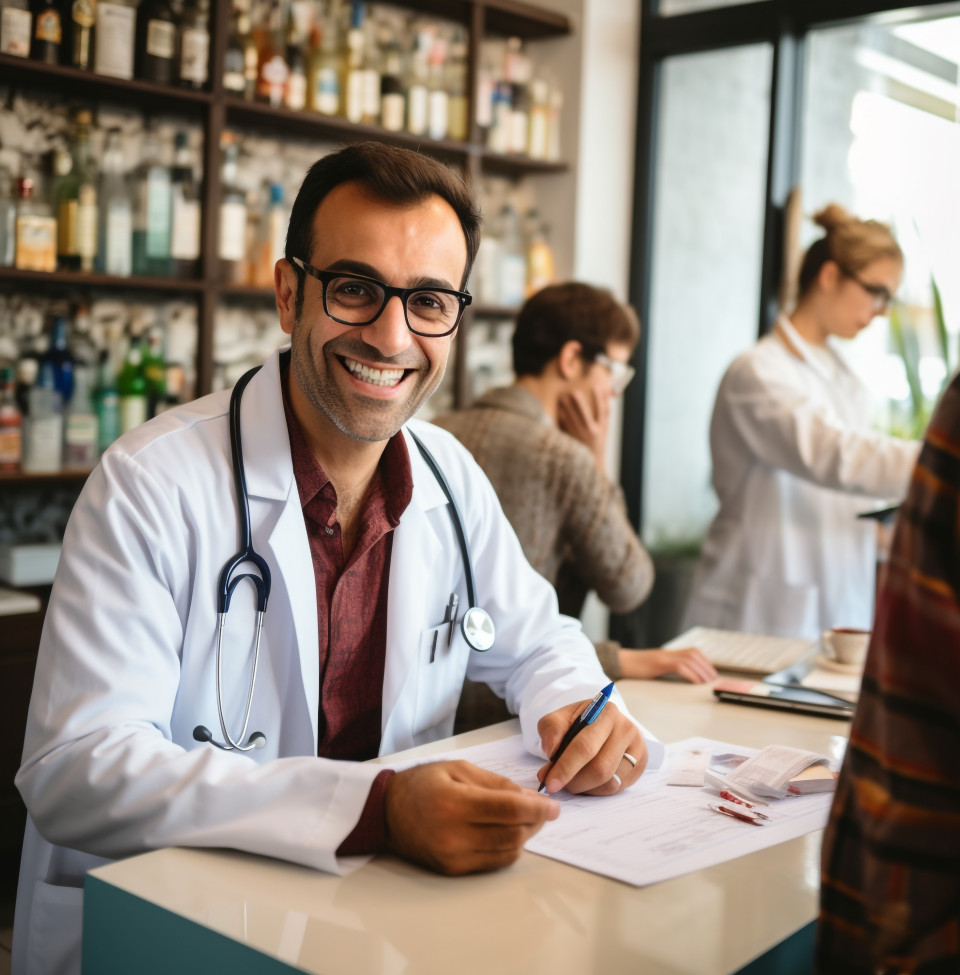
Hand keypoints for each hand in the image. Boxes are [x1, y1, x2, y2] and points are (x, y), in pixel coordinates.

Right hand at [384, 761, 559, 875]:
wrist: (386, 812)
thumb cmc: (423, 783)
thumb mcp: (459, 769)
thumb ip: (496, 784)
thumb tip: (531, 799)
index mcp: (453, 803)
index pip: (509, 810)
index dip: (538, 809)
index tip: (554, 807)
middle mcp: (453, 834)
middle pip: (513, 833)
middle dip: (536, 822)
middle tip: (543, 810)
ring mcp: (452, 856)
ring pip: (507, 850)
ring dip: (525, 835)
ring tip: (526, 820)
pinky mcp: (453, 869)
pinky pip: (494, 863)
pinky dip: (509, 848)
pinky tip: (508, 833)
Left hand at [536, 699, 646, 796]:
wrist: (601, 723)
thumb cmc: (578, 723)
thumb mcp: (560, 719)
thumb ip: (551, 730)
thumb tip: (550, 750)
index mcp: (606, 713)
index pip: (585, 746)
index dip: (566, 767)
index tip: (550, 783)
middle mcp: (626, 728)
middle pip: (599, 768)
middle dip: (574, 781)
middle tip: (557, 784)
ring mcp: (637, 748)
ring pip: (609, 782)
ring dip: (585, 787)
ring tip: (572, 779)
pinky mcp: (641, 764)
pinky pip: (617, 788)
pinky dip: (597, 790)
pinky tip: (588, 780)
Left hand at [557, 388, 608, 470]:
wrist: (590, 464)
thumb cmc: (597, 443)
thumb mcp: (604, 429)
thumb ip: (604, 413)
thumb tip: (606, 392)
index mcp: (602, 429)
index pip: (603, 411)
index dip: (600, 398)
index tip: (597, 386)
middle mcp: (592, 433)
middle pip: (585, 415)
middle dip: (580, 403)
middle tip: (574, 391)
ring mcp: (580, 437)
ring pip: (572, 420)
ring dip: (566, 408)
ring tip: (562, 397)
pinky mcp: (571, 441)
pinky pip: (564, 427)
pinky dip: (561, 418)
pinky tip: (558, 410)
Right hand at [618, 647, 717, 683]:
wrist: (619, 663)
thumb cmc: (635, 668)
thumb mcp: (654, 668)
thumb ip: (667, 670)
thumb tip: (682, 680)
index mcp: (668, 654)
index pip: (692, 652)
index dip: (704, 662)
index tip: (711, 673)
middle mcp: (668, 653)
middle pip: (694, 654)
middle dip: (706, 666)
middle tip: (713, 679)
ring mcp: (663, 656)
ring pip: (689, 659)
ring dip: (701, 671)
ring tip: (707, 682)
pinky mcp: (658, 662)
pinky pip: (679, 666)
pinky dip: (690, 674)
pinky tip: (695, 682)